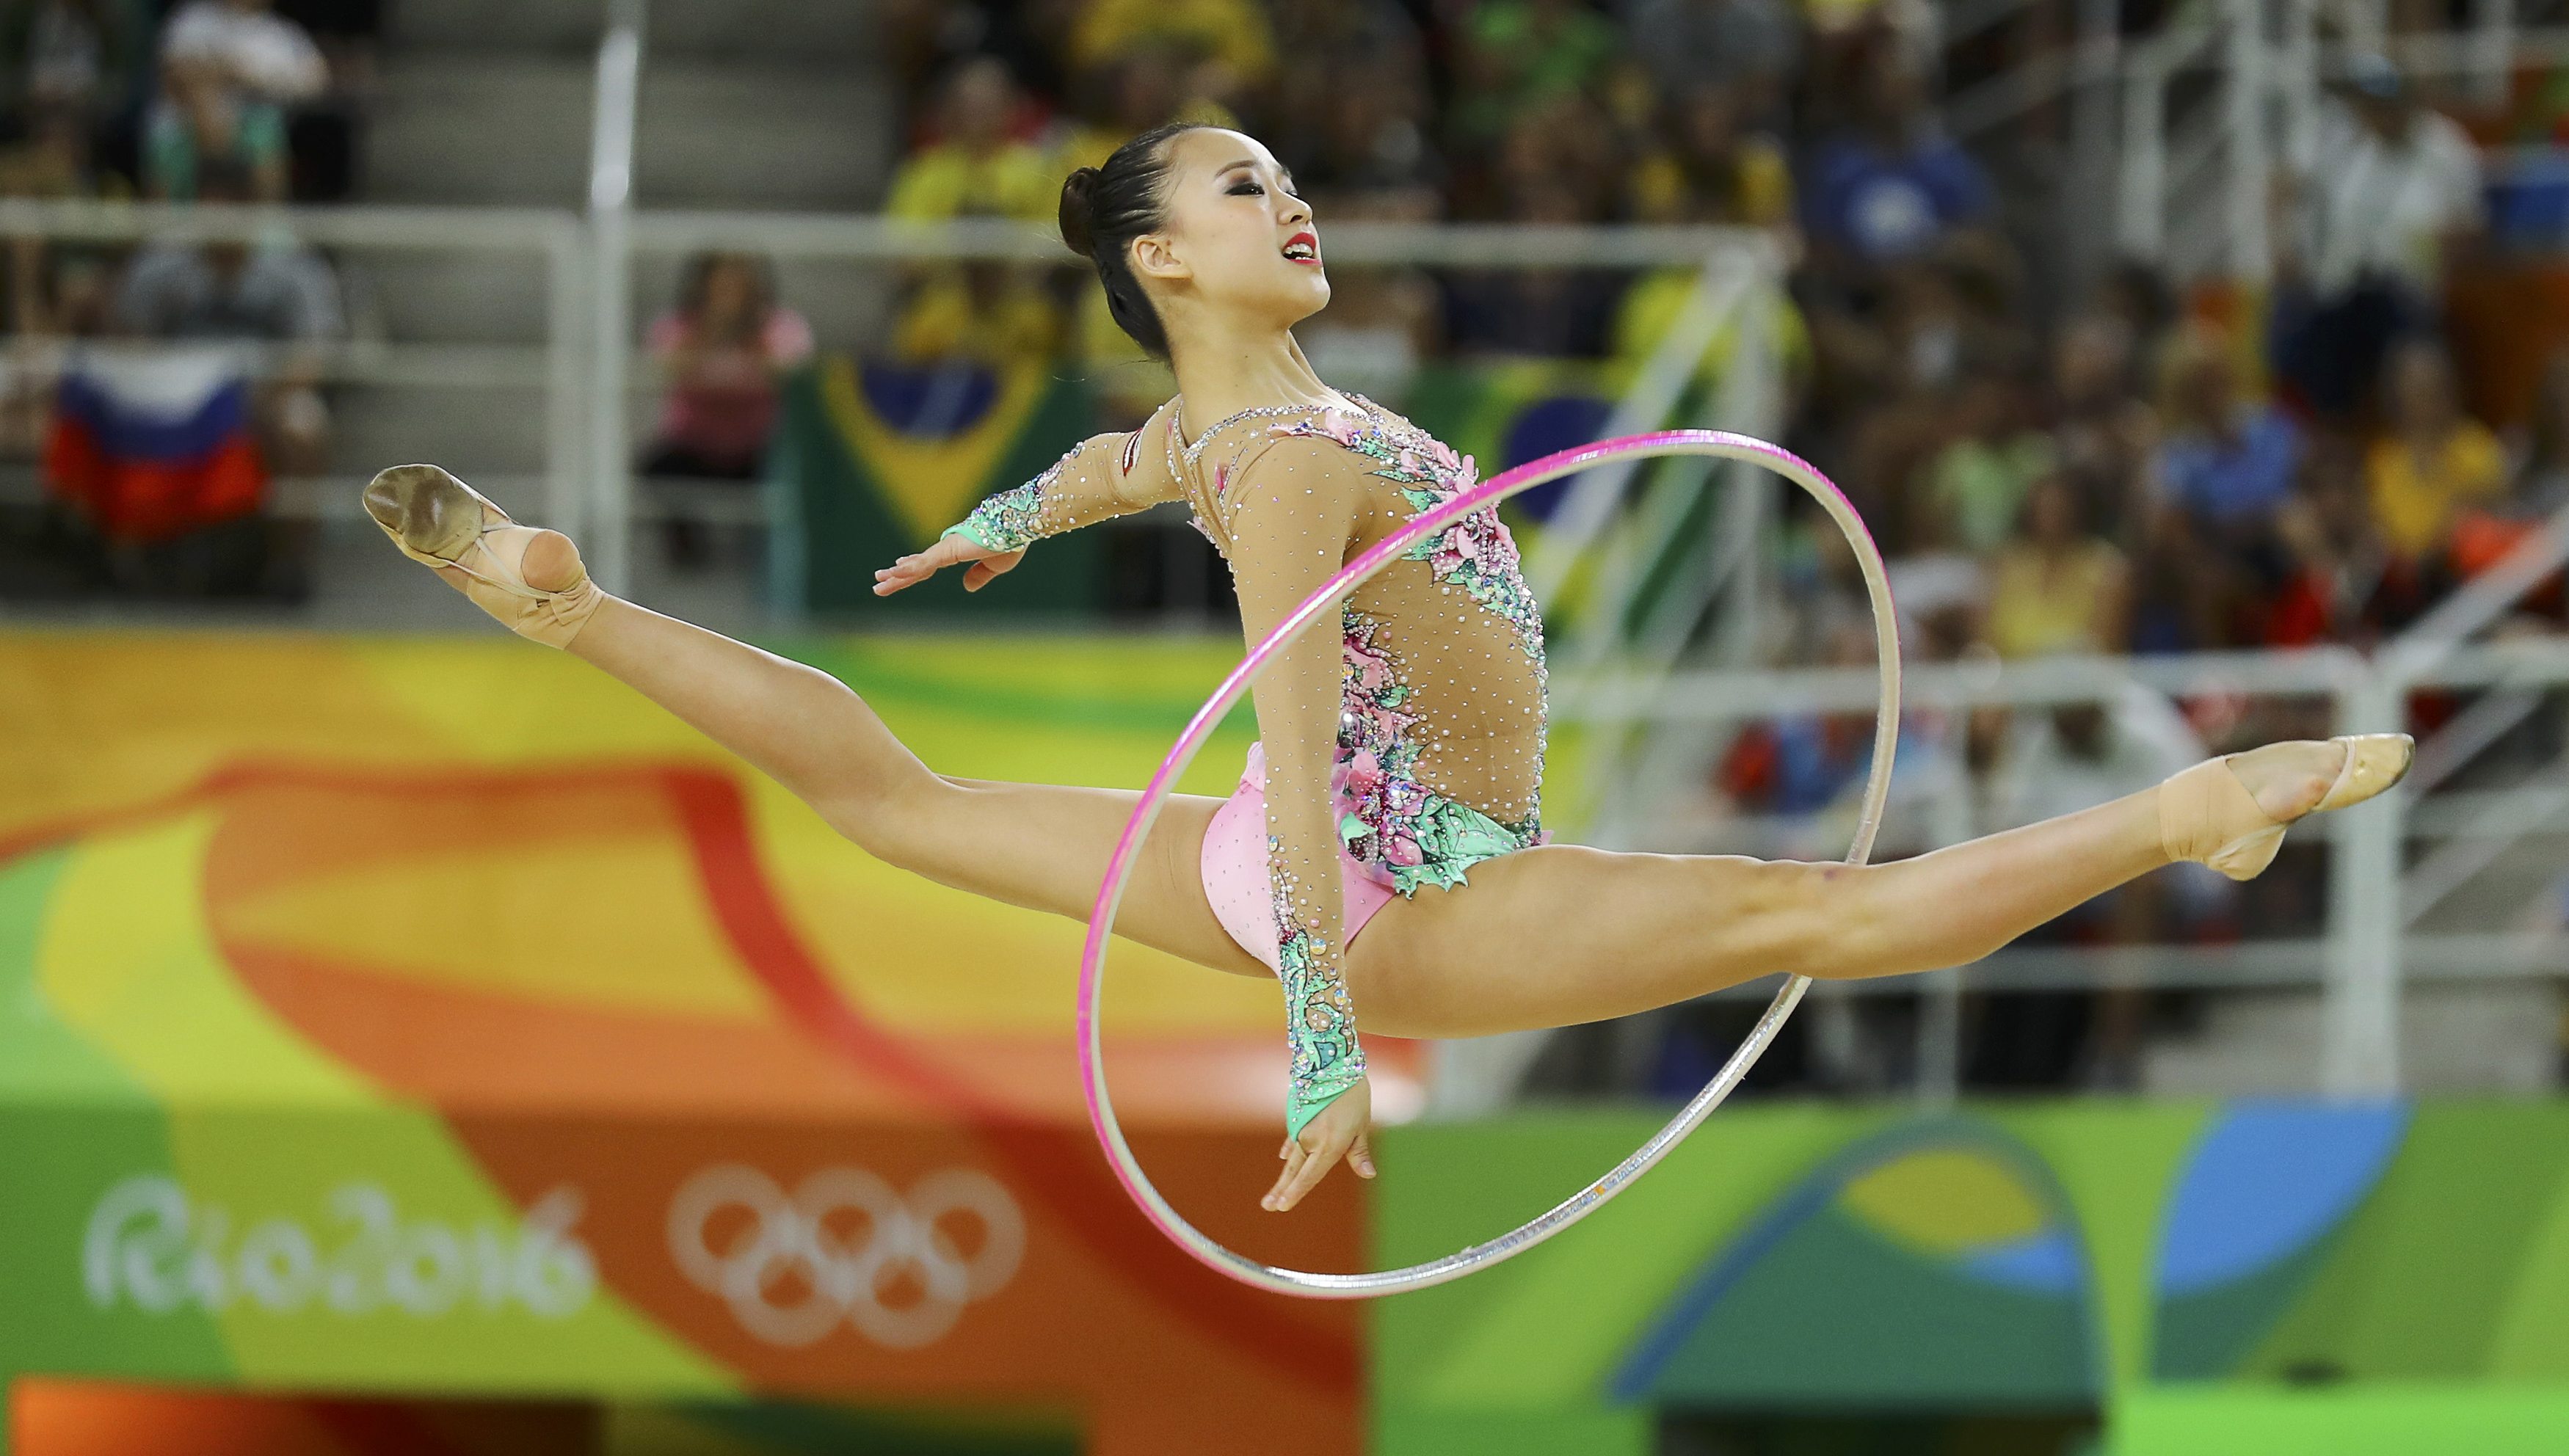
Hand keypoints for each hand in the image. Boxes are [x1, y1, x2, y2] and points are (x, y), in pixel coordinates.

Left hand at [873, 534, 1025, 595]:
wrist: (1017, 529)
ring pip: (916, 566)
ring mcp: (946, 549)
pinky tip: (895, 572)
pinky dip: (909, 569)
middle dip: (896, 576)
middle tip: (877, 584)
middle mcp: (947, 548)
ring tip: (877, 583)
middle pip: (917, 567)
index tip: (896, 570)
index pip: (928, 564)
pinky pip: (925, 563)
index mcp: (956, 551)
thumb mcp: (994, 567)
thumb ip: (979, 575)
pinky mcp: (948, 550)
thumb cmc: (1011, 543)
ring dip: (895, 575)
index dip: (912, 569)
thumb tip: (966, 587)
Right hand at [1263, 1076, 1373, 1212]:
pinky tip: (1284, 1158)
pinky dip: (1289, 1150)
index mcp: (1330, 1145)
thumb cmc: (1353, 1095)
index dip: (1296, 1192)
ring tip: (1273, 1195)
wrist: (1332, 1062)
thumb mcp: (1361, 1125)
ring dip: (1285, 1175)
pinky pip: (1293, 1139)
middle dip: (1281, 1190)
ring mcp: (1301, 1128)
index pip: (1310, 1175)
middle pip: (1294, 1171)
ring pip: (1293, 1157)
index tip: (1283, 1206)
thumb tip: (1368, 1174)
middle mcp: (1311, 1139)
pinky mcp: (1297, 1117)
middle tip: (1267, 1206)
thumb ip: (1358, 1152)